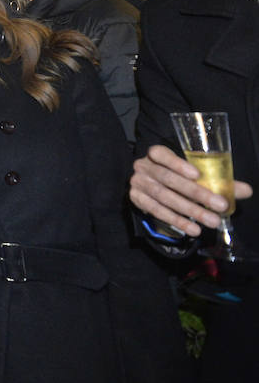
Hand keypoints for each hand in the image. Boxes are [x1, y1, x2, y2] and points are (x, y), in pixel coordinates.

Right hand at [129, 144, 252, 236]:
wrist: (154, 190)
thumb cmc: (178, 178)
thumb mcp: (196, 177)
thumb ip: (219, 182)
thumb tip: (246, 190)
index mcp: (156, 154)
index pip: (161, 154)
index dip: (177, 164)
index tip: (198, 175)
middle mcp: (143, 166)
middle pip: (168, 179)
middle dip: (196, 193)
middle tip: (220, 205)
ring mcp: (137, 183)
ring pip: (164, 197)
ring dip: (190, 211)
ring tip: (212, 221)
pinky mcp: (136, 199)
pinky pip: (156, 211)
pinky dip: (177, 220)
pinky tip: (193, 229)